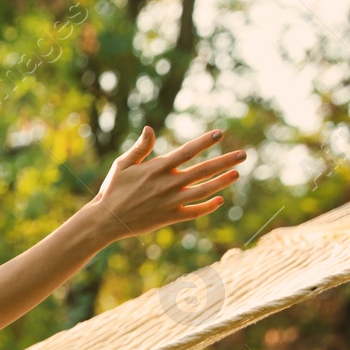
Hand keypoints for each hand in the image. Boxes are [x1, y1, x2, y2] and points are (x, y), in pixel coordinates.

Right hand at [88, 126, 245, 240]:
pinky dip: (208, 206)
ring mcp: (171, 201)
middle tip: (244, 154)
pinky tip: (219, 200)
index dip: (204, 142)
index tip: (220, 134)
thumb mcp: (123, 165)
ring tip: (237, 173)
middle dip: (225, 161)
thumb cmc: (113, 189)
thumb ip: (140, 148)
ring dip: (222, 181)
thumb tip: (150, 128)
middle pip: (203, 170)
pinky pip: (194, 211)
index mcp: (158, 168)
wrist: (106, 220)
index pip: (187, 151)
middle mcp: (168, 183)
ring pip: (204, 190)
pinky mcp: (170, 217)